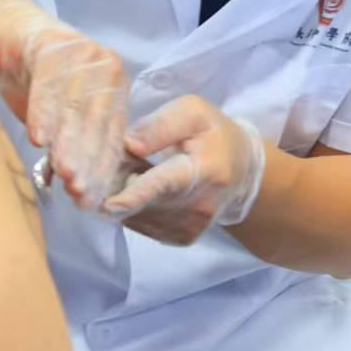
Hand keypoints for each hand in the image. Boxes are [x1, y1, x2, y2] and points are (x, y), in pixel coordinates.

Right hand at [0, 0, 129, 208]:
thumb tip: (78, 186)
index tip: (92, 198)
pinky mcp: (53, 44)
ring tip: (65, 172)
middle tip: (79, 191)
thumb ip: (71, 142)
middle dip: (88, 160)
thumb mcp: (58, 114)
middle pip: (97, 122)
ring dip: (69, 142)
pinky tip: (38, 139)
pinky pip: (48, 84)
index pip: (112, 132)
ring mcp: (82, 53)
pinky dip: (43, 113)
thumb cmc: (34, 77)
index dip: (101, 167)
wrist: (4, 30)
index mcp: (113, 85)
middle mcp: (105, 66)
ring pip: (75, 106)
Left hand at [103, 96, 266, 245]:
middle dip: (117, 186)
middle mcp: (198, 207)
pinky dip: (133, 209)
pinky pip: (142, 226)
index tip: (108, 205)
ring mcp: (190, 228)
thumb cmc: (214, 135)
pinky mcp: (181, 239)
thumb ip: (161, 124)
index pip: (165, 185)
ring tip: (135, 172)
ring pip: (137, 217)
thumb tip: (128, 144)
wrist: (242, 171)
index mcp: (204, 169)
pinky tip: (143, 190)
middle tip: (113, 163)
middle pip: (143, 203)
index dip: (134, 196)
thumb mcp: (194, 112)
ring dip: (123, 197)